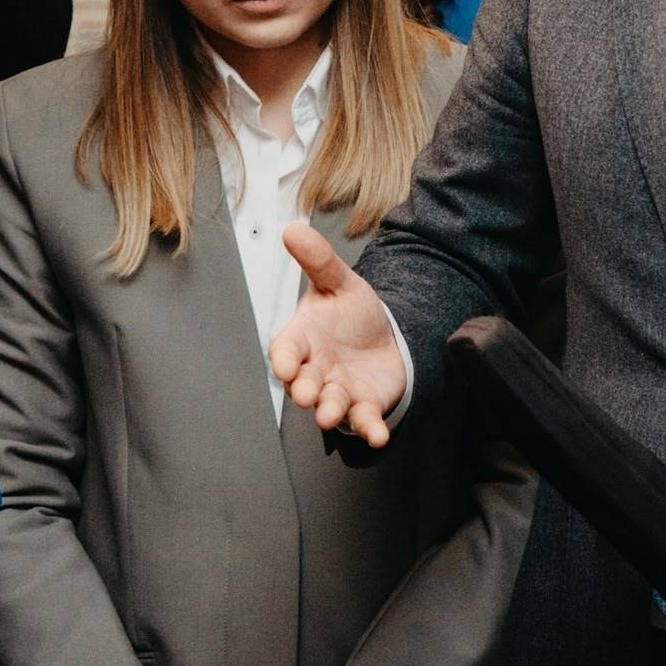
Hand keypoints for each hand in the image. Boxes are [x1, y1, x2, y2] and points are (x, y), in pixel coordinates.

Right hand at [268, 223, 406, 447]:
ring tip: (329, 413)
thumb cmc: (351, 314)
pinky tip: (378, 435)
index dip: (282, 358)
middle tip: (305, 391)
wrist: (384, 337)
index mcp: (303, 341)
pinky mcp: (363, 405)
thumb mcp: (340, 282)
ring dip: (329, 410)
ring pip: (329, 405)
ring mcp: (338, 390)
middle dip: (302, 388)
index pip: (284, 350)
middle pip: (302, 382)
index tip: (283, 364)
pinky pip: (363, 421)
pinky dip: (369, 430)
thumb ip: (318, 260)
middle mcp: (315, 370)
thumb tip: (294, 229)